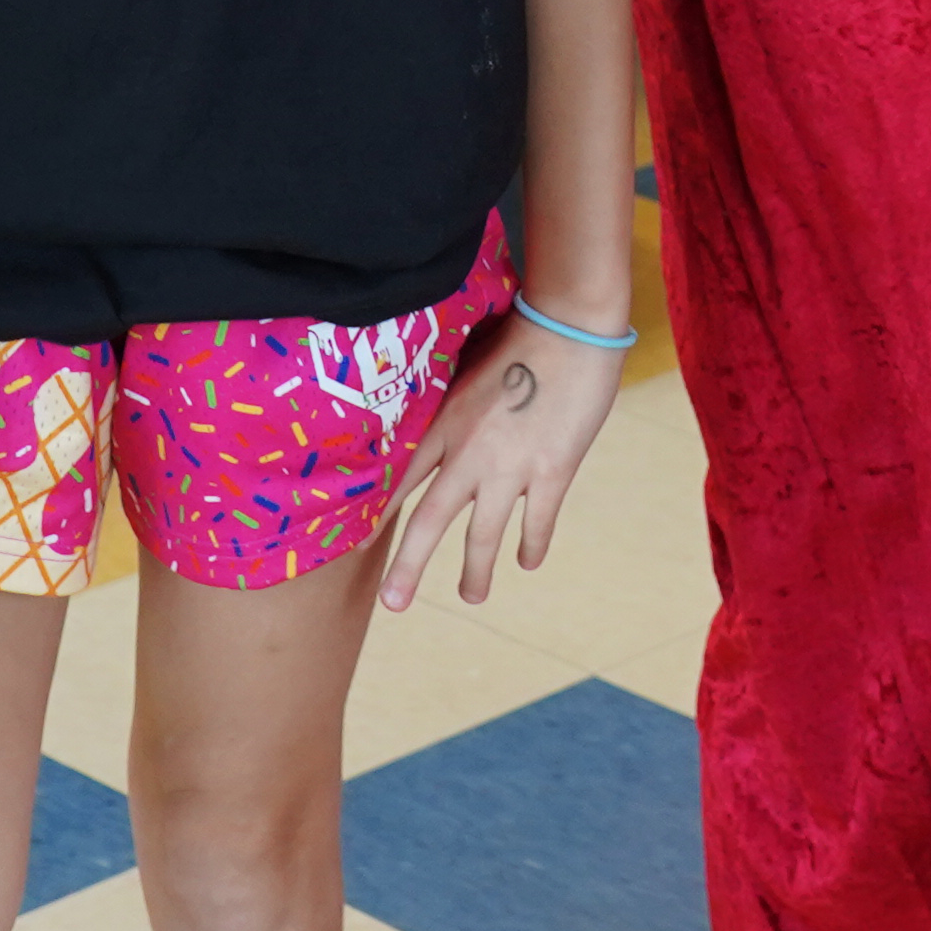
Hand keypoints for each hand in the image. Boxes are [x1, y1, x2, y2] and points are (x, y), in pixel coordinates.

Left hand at [380, 317, 625, 609]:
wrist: (570, 327)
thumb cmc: (521, 333)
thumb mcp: (470, 366)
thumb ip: (455, 401)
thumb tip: (444, 423)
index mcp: (446, 422)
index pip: (403, 477)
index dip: (381, 513)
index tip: (361, 544)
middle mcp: (469, 451)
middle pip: (429, 520)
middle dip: (408, 566)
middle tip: (391, 604)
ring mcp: (510, 466)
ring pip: (481, 535)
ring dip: (475, 572)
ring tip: (470, 597)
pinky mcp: (552, 471)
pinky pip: (537, 523)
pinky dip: (531, 546)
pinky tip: (526, 562)